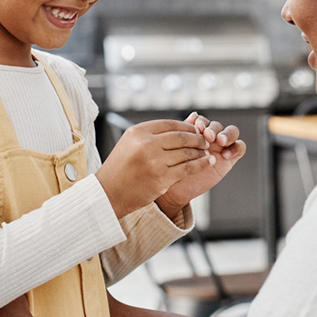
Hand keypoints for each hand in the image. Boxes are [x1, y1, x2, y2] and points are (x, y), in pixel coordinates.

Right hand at [95, 119, 213, 217]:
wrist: (109, 193)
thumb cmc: (120, 168)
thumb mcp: (130, 143)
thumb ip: (151, 134)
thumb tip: (179, 126)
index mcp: (138, 132)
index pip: (170, 124)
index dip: (187, 126)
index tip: (196, 130)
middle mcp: (146, 144)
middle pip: (181, 137)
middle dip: (197, 138)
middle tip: (206, 141)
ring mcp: (154, 161)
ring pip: (187, 152)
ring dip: (200, 152)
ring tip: (207, 152)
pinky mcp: (161, 178)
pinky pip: (188, 168)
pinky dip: (201, 164)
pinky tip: (208, 162)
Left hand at [156, 112, 247, 218]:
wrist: (177, 190)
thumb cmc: (173, 169)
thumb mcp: (176, 150)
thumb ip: (185, 133)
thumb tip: (194, 114)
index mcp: (196, 134)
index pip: (204, 121)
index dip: (202, 122)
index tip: (197, 127)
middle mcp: (210, 138)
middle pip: (218, 125)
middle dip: (214, 128)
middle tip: (208, 135)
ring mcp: (222, 147)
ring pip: (232, 132)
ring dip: (227, 134)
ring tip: (220, 141)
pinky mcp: (231, 158)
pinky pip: (240, 147)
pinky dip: (236, 147)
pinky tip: (226, 155)